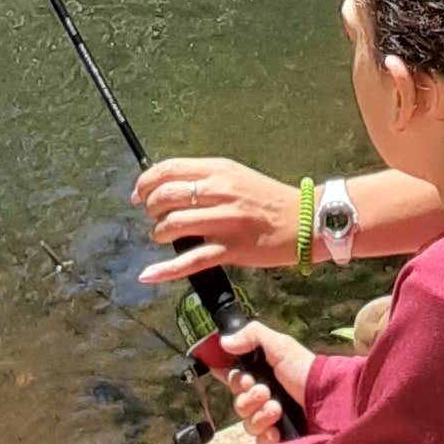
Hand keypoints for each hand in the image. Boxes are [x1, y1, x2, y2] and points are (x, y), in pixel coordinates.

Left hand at [133, 154, 297, 284]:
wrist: (305, 221)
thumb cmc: (269, 199)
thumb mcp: (237, 176)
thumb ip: (205, 178)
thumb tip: (169, 187)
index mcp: (219, 170)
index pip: (168, 169)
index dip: (145, 183)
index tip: (138, 195)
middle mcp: (220, 192)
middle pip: (165, 197)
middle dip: (150, 209)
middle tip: (154, 218)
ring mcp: (225, 221)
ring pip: (173, 226)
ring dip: (159, 234)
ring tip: (165, 238)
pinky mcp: (231, 249)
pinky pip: (190, 259)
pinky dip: (165, 270)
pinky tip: (149, 274)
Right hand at [214, 321, 314, 443]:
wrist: (329, 400)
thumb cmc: (306, 371)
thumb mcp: (281, 345)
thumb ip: (252, 336)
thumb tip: (224, 342)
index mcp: (262, 376)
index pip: (235, 380)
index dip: (234, 380)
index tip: (245, 378)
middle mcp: (264, 399)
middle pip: (239, 403)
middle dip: (250, 397)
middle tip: (265, 391)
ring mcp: (271, 421)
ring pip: (248, 423)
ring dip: (260, 414)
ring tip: (277, 409)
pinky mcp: (278, 440)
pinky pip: (259, 442)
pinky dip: (267, 435)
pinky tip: (277, 430)